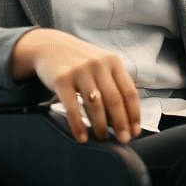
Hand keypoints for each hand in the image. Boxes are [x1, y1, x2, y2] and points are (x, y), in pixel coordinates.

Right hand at [11, 28, 141, 142]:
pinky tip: (82, 137)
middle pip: (114, 100)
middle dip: (121, 124)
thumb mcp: (101, 64)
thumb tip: (125, 119)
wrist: (50, 46)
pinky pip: (72, 107)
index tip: (135, 131)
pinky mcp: (61, 79)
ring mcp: (79, 71)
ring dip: (100, 126)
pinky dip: (78, 125)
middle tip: (123, 139)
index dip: (134, 114)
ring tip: (102, 138)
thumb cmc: (80, 61)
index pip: (129, 92)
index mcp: (113, 61)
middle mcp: (98, 64)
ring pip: (95, 105)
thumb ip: (114, 84)